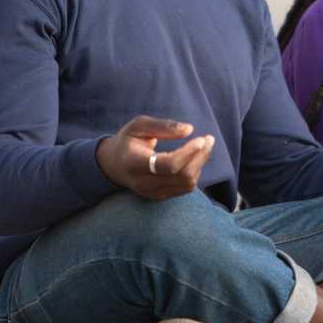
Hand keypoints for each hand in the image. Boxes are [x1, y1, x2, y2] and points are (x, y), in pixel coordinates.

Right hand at [96, 115, 215, 200]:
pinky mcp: (159, 196)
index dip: (188, 153)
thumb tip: (189, 129)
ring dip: (200, 164)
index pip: (168, 165)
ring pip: (187, 183)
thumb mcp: (139, 125)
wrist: (113, 164)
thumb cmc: (128, 140)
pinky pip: (185, 187)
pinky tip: (194, 158)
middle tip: (209, 139)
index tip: (201, 139)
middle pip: (181, 176)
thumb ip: (163, 126)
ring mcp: (151, 193)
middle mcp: (142, 183)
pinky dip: (195, 171)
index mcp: (134, 163)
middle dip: (200, 157)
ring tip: (205, 146)